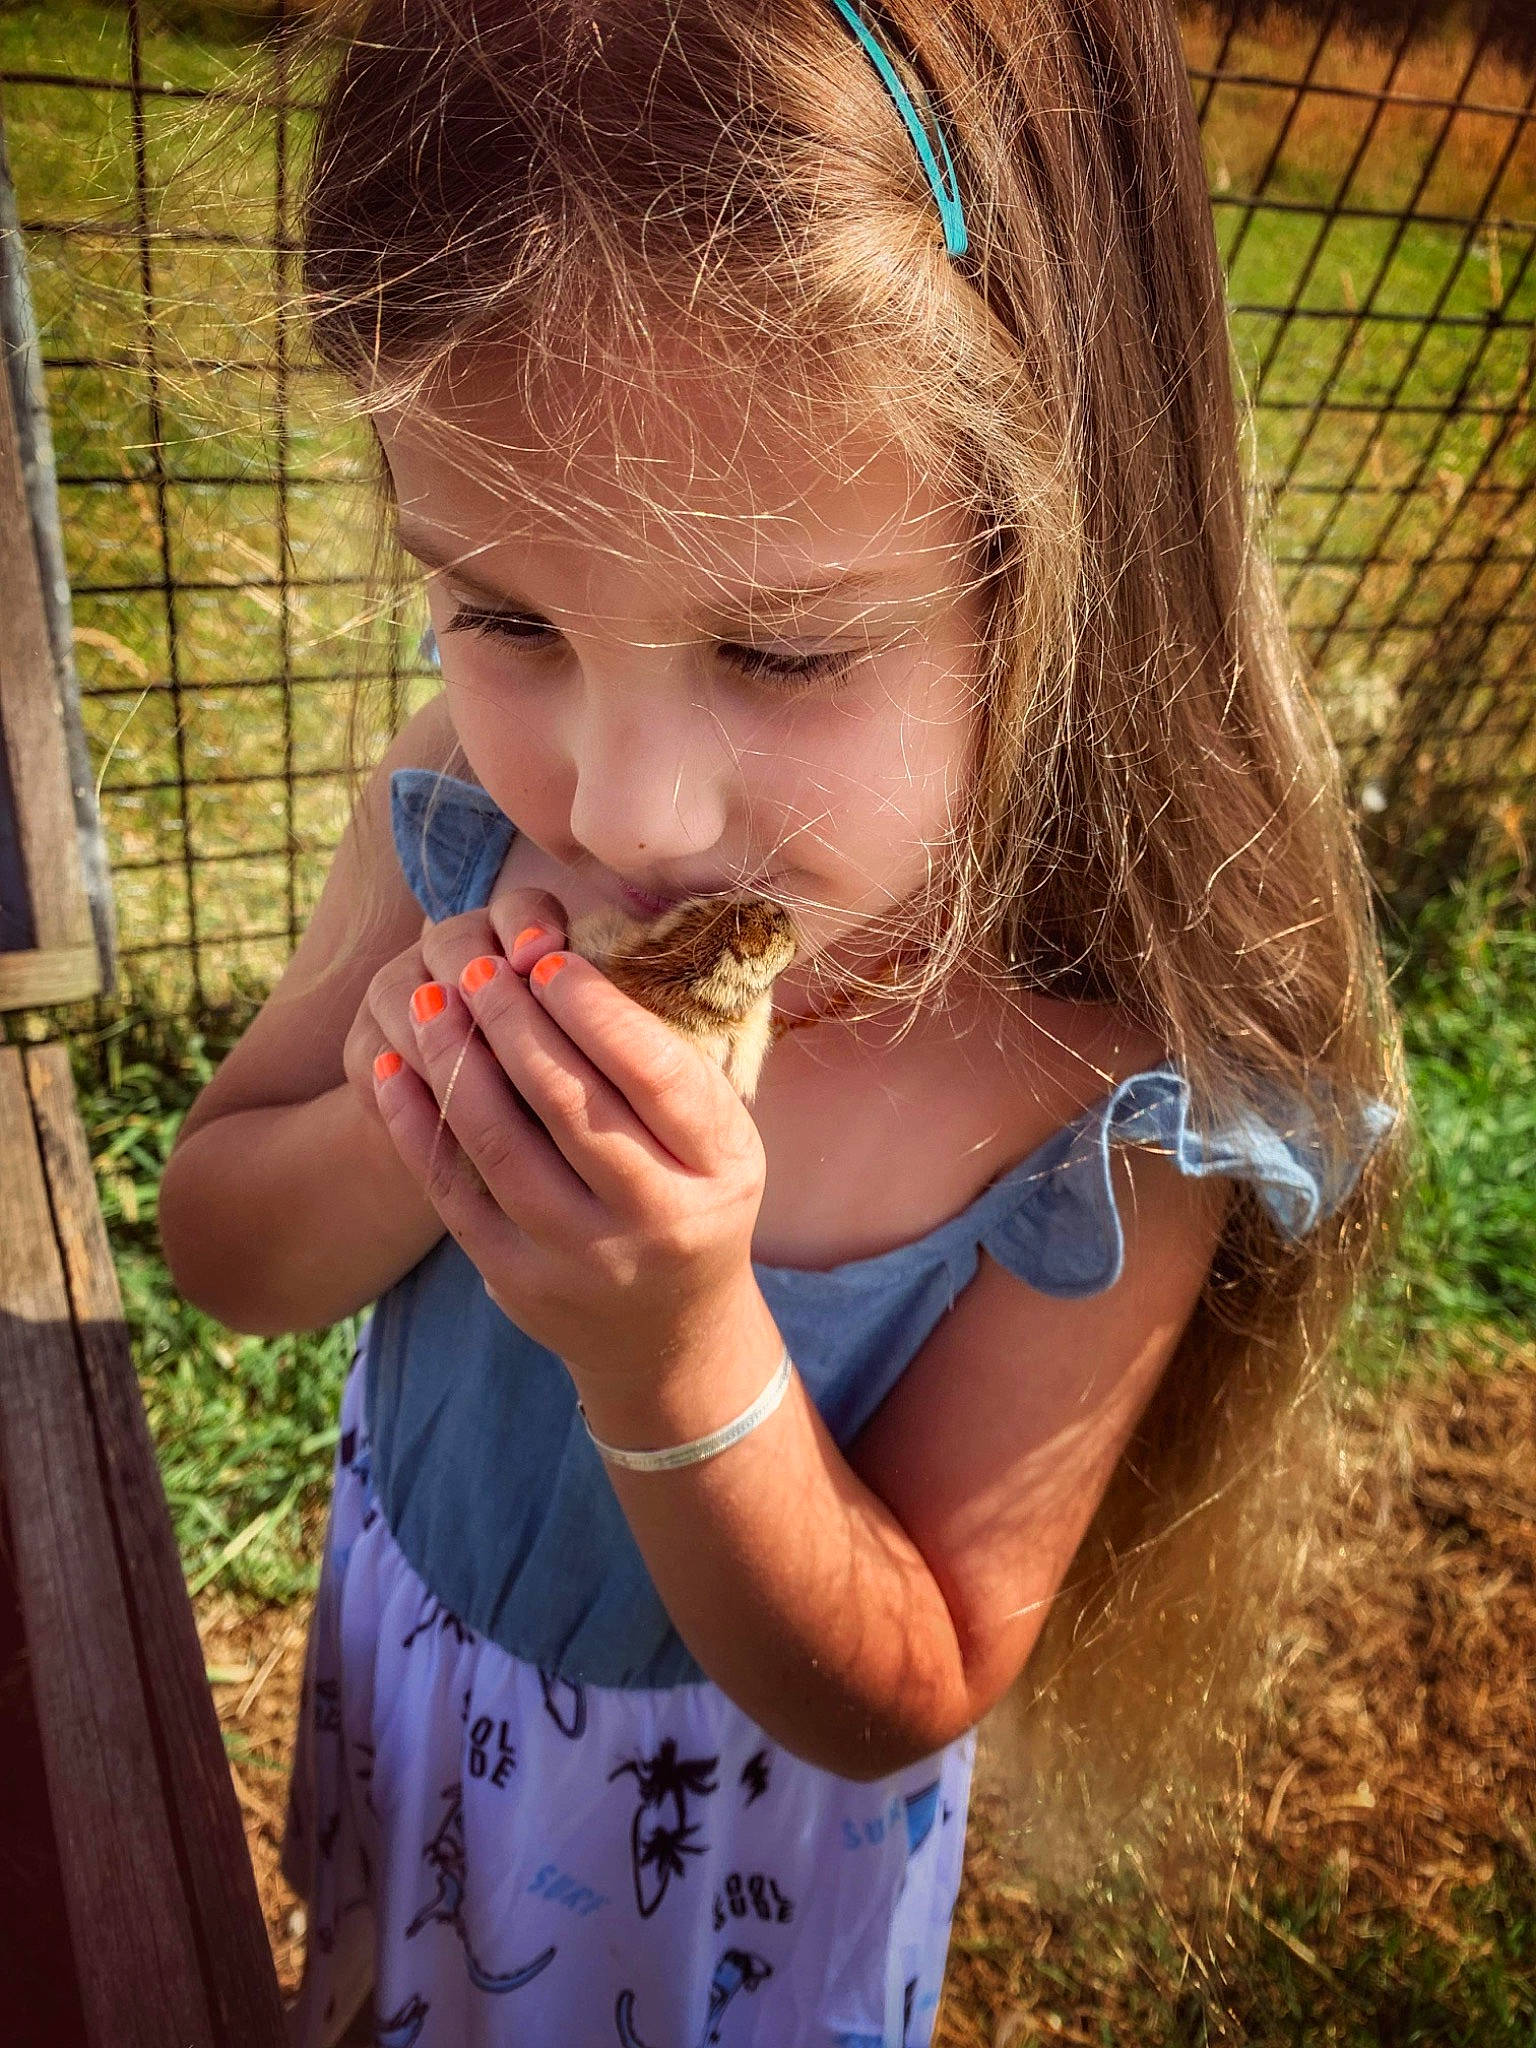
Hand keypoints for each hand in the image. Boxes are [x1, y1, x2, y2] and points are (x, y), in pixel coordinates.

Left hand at [367, 899, 769, 1386]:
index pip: (653, 1073)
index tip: (549, 958)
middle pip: (569, 1102)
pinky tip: (398, 1069)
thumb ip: (668, 1062)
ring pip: (502, 1145)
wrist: (667, 1332)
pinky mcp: (517, 1281)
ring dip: (457, 1062)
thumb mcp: (719, 1135)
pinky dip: (417, 1124)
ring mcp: (582, 1258)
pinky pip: (453, 1191)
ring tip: (430, 1001)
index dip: (594, 1008)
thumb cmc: (691, 1194)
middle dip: (513, 1020)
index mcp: (719, 1166)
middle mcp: (657, 1218)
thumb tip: (579, 956)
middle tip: (476, 964)